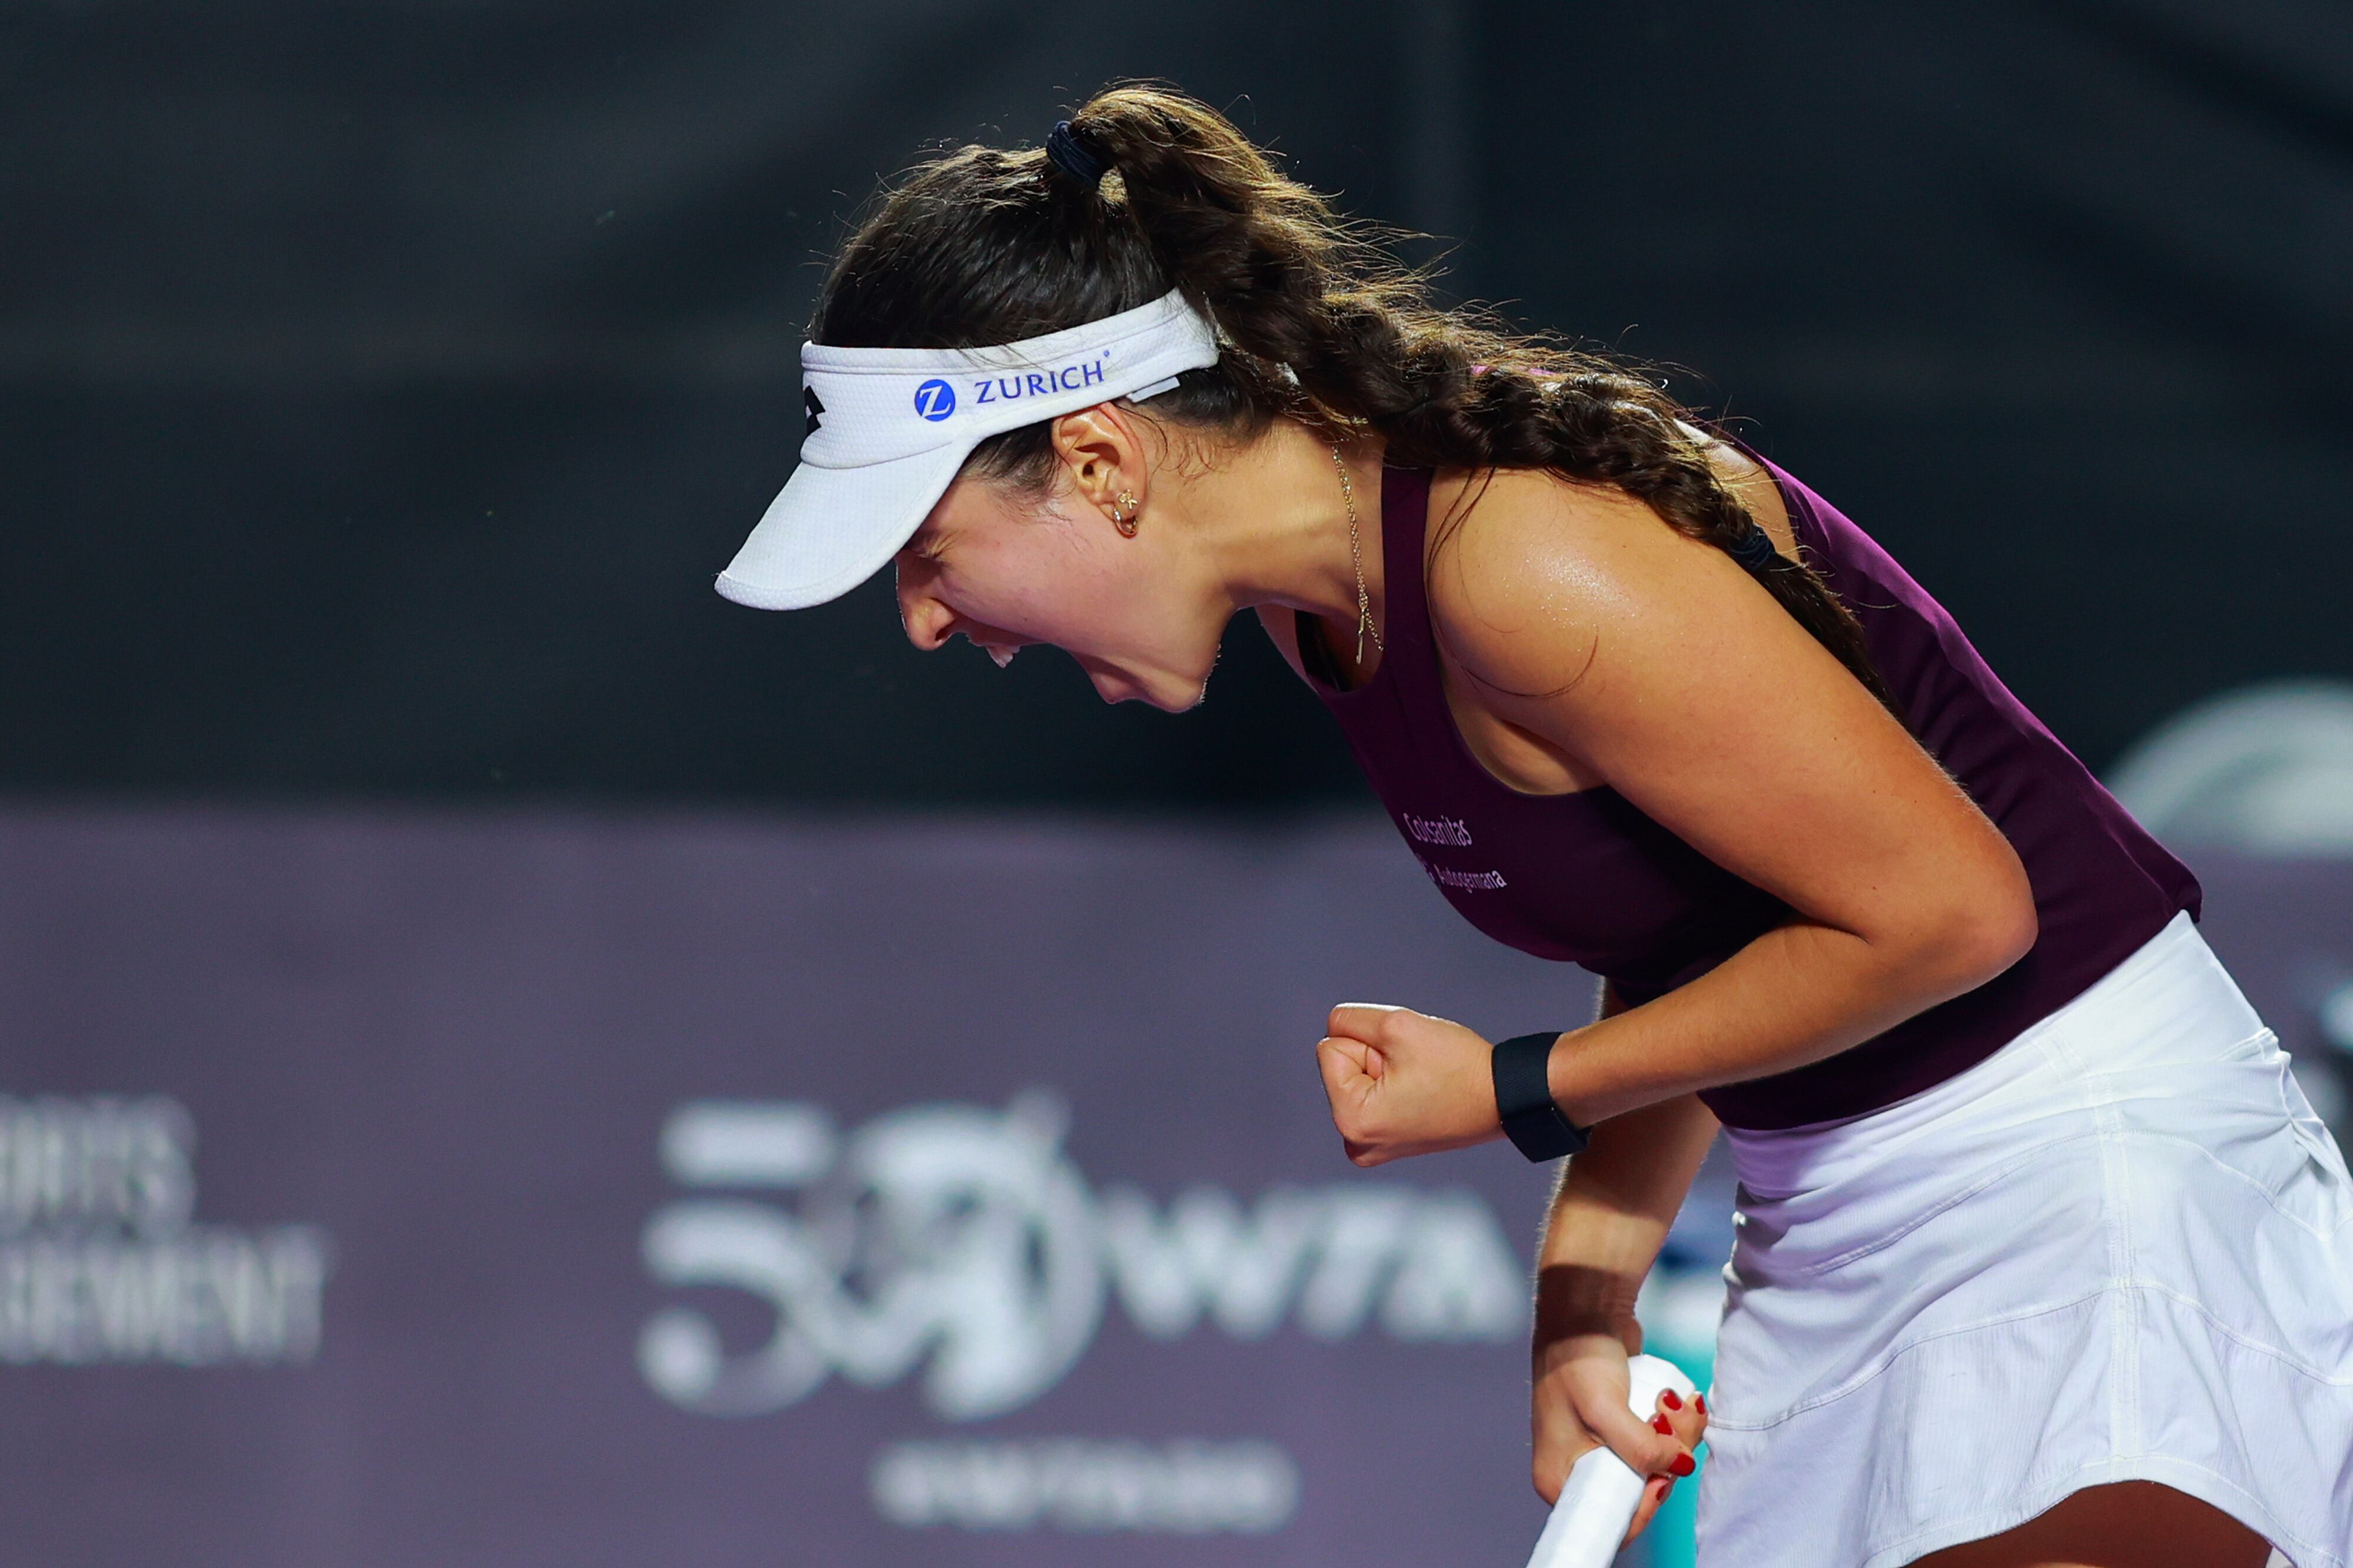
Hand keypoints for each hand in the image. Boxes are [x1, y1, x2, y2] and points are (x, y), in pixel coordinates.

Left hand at [1315, 1003, 1503, 1165]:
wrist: (1505, 1097)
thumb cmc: (1457, 1066)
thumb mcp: (1396, 1024)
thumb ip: (1349, 1019)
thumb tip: (1331, 1027)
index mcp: (1350, 1120)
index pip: (1329, 1048)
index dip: (1368, 1044)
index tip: (1405, 1064)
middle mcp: (1354, 1143)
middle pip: (1341, 1066)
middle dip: (1375, 1058)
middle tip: (1418, 1074)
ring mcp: (1370, 1147)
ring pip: (1358, 1077)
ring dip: (1386, 1070)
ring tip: (1422, 1083)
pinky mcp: (1387, 1142)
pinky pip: (1373, 1093)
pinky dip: (1394, 1085)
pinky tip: (1423, 1094)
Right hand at [1531, 1315, 1706, 1547]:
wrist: (1583, 1313)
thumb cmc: (1576, 1358)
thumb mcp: (1604, 1408)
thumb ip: (1639, 1448)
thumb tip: (1679, 1467)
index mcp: (1560, 1478)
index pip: (1610, 1519)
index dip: (1645, 1502)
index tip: (1662, 1471)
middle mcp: (1580, 1469)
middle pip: (1642, 1491)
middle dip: (1669, 1457)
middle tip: (1669, 1420)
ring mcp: (1605, 1449)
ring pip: (1660, 1464)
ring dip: (1679, 1435)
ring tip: (1673, 1401)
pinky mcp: (1625, 1429)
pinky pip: (1662, 1442)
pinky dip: (1677, 1424)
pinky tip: (1676, 1399)